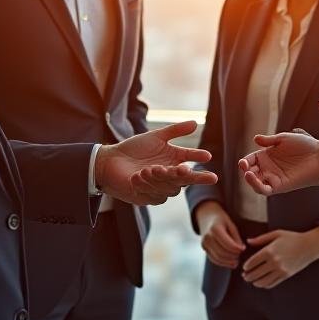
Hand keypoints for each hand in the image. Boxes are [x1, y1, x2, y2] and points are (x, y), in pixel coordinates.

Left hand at [95, 121, 217, 204]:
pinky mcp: (147, 197)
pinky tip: (137, 177)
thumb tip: (195, 122)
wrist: (111, 160)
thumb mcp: (156, 136)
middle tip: (183, 169)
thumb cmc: (134, 149)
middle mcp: (169, 176)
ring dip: (160, 179)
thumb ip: (175, 131)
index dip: (198, 159)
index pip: (191, 161)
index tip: (207, 156)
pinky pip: (153, 195)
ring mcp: (159, 188)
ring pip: (168, 188)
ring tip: (150, 168)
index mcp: (174, 161)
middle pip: (183, 179)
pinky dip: (146, 185)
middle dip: (182, 175)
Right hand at [194, 201, 244, 268]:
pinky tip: (231, 263)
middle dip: (233, 256)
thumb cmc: (222, 220)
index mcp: (215, 229)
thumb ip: (236, 237)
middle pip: (222, 252)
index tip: (244, 249)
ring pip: (218, 258)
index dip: (237, 249)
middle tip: (241, 255)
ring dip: (228, 261)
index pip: (228, 244)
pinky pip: (214, 259)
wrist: (207, 217)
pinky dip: (223, 263)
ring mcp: (204, 244)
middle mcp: (207, 237)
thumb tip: (242, 250)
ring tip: (237, 261)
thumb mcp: (231, 225)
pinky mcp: (204, 249)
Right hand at [237, 131, 318, 195]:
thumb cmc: (305, 145)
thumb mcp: (284, 139)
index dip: (245, 161)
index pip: (251, 160)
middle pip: (251, 172)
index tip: (243, 162)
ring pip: (256, 183)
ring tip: (247, 172)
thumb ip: (269, 140)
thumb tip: (255, 139)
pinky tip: (255, 179)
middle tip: (243, 165)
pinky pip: (265, 190)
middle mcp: (269, 168)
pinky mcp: (280, 186)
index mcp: (267, 156)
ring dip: (249, 180)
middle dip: (245, 170)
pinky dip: (257, 186)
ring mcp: (274, 178)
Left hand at [241, 227, 318, 288]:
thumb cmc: (293, 238)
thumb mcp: (276, 234)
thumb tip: (248, 241)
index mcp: (270, 251)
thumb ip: (261, 239)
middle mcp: (274, 262)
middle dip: (248, 276)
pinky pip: (272, 283)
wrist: (309, 246)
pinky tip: (262, 283)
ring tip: (252, 281)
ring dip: (255, 282)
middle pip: (256, 273)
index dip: (246, 266)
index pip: (253, 262)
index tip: (244, 267)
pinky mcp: (286, 275)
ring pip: (263, 281)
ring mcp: (280, 270)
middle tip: (245, 276)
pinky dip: (265, 285)